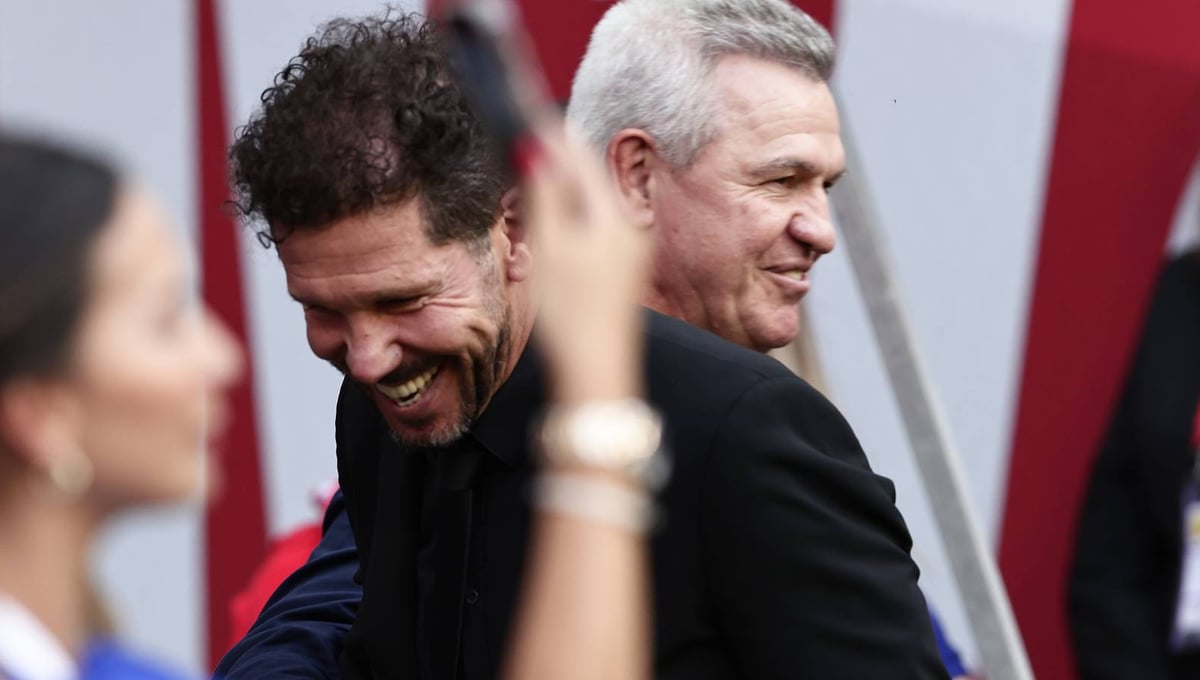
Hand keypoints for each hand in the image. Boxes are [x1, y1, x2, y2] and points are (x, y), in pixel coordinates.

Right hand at [525, 126, 650, 403]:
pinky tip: (545, 238)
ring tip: (526, 202)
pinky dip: (565, 223)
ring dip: (555, 196)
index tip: (518, 113)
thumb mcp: (550, 248)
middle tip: (515, 157)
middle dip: (550, 167)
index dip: (546, 134)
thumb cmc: (572, 316)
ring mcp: (628, 249)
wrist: (597, 375)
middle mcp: (629, 225)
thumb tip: (536, 143)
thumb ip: (545, 193)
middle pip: (584, 177)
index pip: (578, 155)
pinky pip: (590, 229)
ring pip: (585, 204)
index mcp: (614, 214)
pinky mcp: (619, 270)